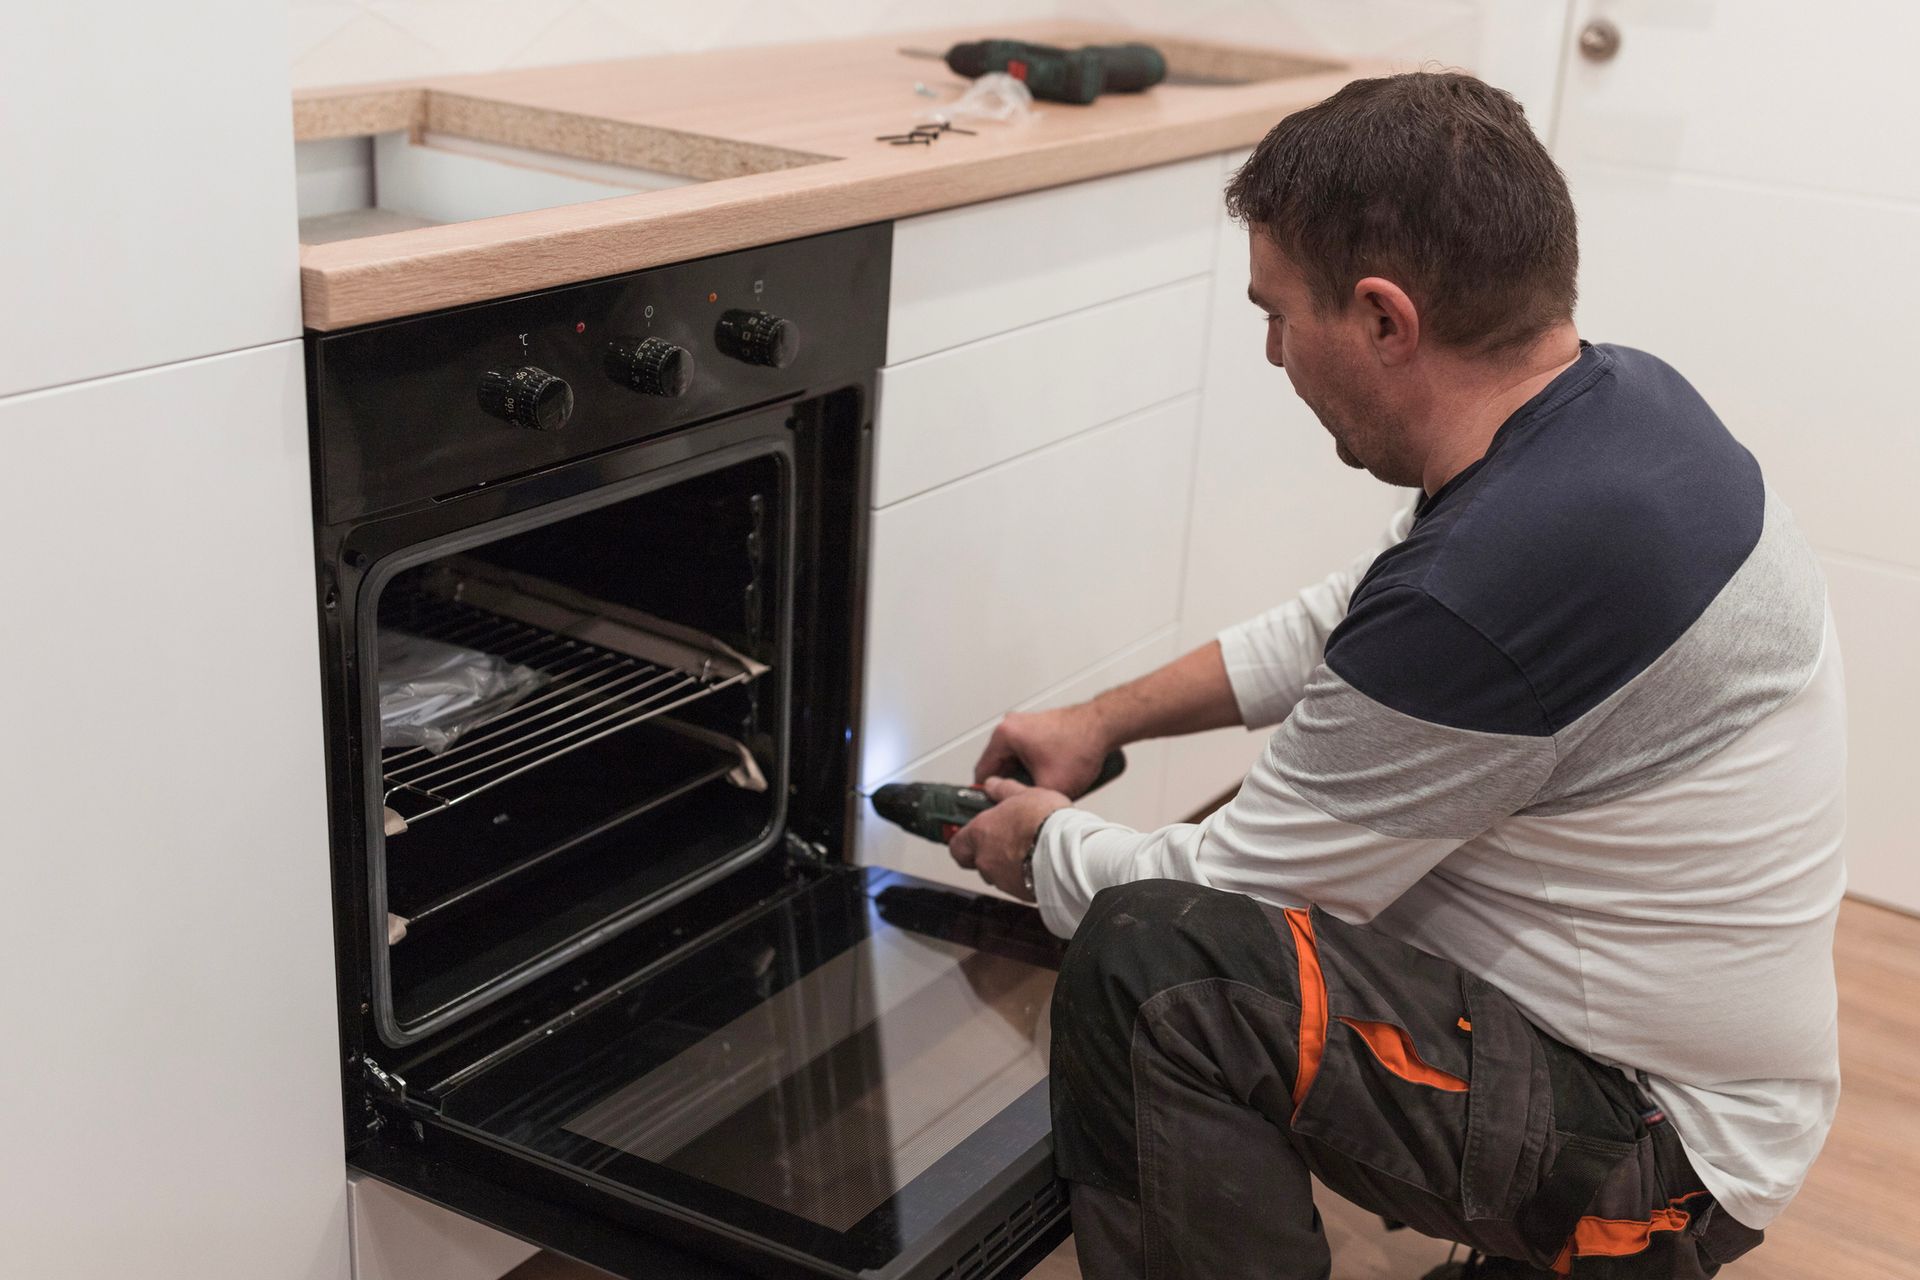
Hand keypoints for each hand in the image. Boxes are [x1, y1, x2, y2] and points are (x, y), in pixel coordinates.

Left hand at [949, 777, 1070, 901]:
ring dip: (1008, 864)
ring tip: (1029, 849)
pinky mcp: (1020, 892)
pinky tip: (1038, 862)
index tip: (970, 835)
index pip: (956, 845)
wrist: (1066, 849)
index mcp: (980, 833)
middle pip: (977, 861)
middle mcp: (986, 859)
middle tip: (1004, 841)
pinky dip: (1024, 875)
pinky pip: (1017, 884)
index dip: (963, 841)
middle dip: (988, 853)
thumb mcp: (1025, 793)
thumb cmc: (1045, 821)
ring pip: (997, 874)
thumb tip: (992, 784)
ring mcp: (1002, 878)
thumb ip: (1004, 790)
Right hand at [973, 704, 1113, 796]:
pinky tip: (1049, 777)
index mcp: (1004, 735)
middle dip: (1010, 784)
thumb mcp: (1048, 786)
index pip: (982, 771)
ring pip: (1014, 759)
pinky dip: (1034, 765)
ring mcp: (1026, 724)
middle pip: (999, 765)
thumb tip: (1014, 808)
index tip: (993, 805)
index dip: (986, 794)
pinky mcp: (1039, 727)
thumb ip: (1023, 799)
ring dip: (1024, 775)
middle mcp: (1011, 725)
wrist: (1105, 726)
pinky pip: (1027, 751)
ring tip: (1039, 788)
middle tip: (1022, 800)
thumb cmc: (1081, 745)